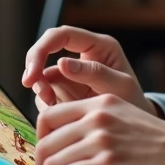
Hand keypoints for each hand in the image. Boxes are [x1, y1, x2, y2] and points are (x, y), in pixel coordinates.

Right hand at [22, 26, 157, 116]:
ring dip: (42, 90)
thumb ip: (94, 73)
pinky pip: (47, 93)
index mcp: (99, 45)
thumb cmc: (134, 102)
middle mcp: (82, 54)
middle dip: (35, 68)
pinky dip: (48, 104)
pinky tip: (60, 114)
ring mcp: (72, 72)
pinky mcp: (66, 90)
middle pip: (45, 50)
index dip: (42, 49)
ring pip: (44, 75)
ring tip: (54, 106)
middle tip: (30, 86)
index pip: (62, 35)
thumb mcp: (120, 87)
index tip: (32, 72)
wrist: (134, 129)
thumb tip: (61, 63)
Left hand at [34, 93, 164, 164]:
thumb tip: (77, 152)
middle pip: (46, 138)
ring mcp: (101, 139)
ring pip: (51, 159)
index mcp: (103, 103)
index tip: (44, 159)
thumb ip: (103, 129)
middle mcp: (98, 116)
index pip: (51, 115)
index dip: (41, 140)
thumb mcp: (130, 125)